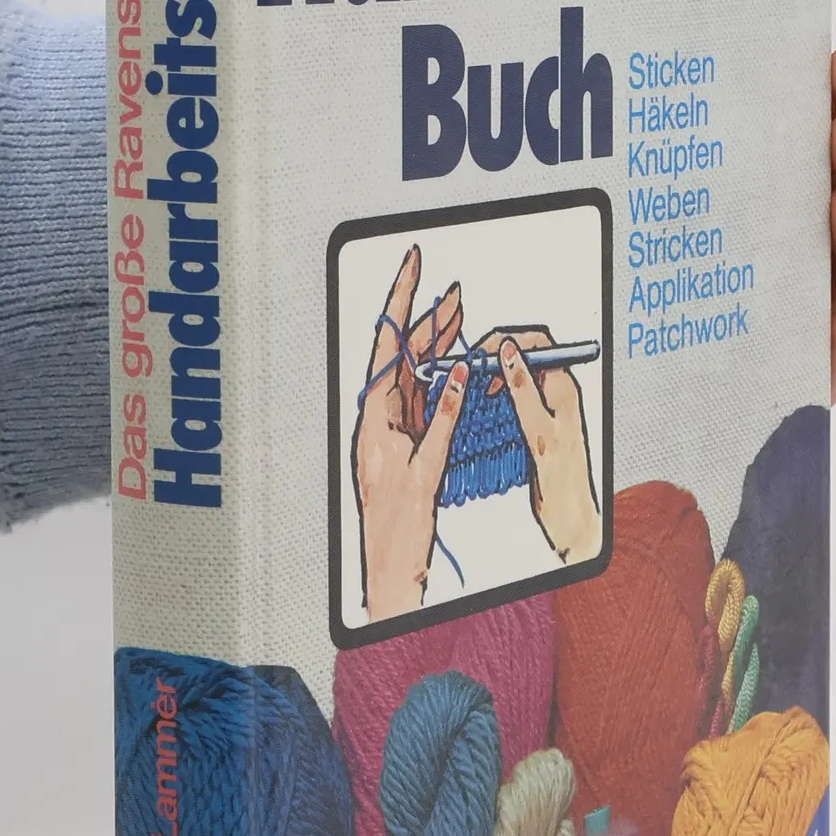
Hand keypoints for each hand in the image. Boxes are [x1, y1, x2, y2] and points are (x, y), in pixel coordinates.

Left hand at [352, 245, 468, 620]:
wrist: (393, 568)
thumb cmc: (398, 529)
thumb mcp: (427, 467)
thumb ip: (446, 417)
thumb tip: (461, 374)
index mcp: (375, 417)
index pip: (387, 344)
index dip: (401, 301)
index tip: (412, 267)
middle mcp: (380, 418)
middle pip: (403, 355)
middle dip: (427, 320)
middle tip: (452, 291)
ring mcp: (394, 429)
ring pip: (416, 373)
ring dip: (436, 345)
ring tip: (456, 313)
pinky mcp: (408, 442)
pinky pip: (425, 397)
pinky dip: (442, 377)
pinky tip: (455, 361)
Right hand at [476, 327, 601, 565]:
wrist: (570, 517)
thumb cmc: (563, 481)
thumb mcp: (539, 431)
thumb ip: (523, 389)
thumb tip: (509, 352)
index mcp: (563, 389)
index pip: (536, 343)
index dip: (506, 341)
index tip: (480, 356)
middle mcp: (556, 394)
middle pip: (523, 357)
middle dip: (493, 359)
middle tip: (469, 373)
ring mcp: (546, 409)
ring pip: (515, 378)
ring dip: (492, 380)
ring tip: (471, 390)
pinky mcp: (535, 426)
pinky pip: (513, 400)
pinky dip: (495, 400)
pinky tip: (481, 410)